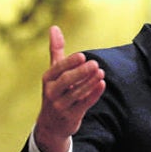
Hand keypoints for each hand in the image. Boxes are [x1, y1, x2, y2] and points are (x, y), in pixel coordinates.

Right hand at [34, 26, 105, 151]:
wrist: (51, 124)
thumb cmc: (56, 91)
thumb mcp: (54, 72)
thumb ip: (56, 50)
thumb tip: (54, 27)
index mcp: (48, 79)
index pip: (58, 69)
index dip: (70, 63)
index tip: (82, 55)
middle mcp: (52, 92)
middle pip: (66, 81)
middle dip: (80, 72)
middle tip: (95, 63)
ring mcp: (61, 106)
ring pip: (76, 93)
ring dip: (89, 83)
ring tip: (101, 72)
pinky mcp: (71, 116)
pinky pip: (83, 104)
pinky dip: (93, 95)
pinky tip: (102, 84)